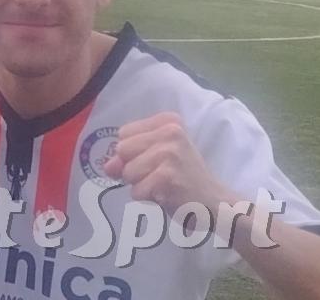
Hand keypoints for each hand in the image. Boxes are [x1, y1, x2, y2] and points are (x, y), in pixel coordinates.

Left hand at [104, 112, 235, 214]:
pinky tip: (167, 195)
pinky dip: (147, 198)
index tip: (153, 160)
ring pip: (127, 172)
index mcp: (168, 121)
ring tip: (164, 185)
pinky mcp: (167, 176)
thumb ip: (130, 155)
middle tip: (159, 175)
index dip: (131, 152)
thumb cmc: (184, 177)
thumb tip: (108, 166)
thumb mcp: (157, 156)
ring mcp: (169, 154)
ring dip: (141, 185)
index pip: (124, 133)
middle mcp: (170, 132)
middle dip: (133, 168)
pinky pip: (136, 190)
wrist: (216, 202)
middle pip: (122, 150)